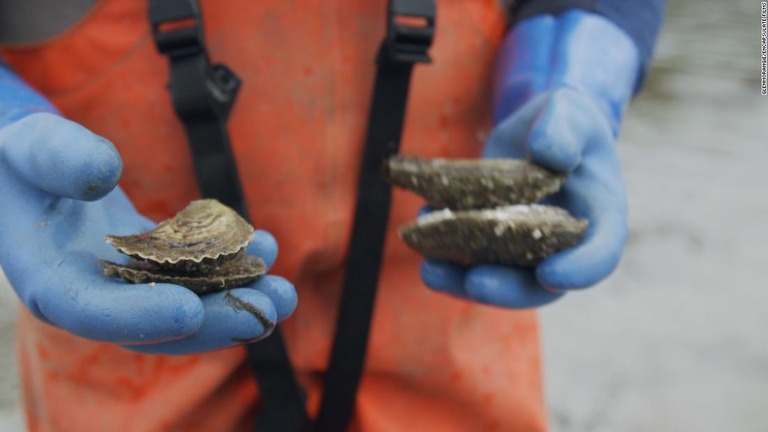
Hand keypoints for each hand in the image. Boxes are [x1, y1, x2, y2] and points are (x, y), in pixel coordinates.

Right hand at [0, 113, 296, 353]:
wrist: (28, 169)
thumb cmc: (22, 159)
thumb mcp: (29, 146)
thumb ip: (58, 156)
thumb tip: (105, 171)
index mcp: (50, 278)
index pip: (90, 311)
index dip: (139, 316)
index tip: (189, 311)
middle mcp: (93, 293)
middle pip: (154, 324)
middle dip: (216, 320)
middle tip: (270, 307)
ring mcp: (126, 283)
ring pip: (184, 304)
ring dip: (236, 301)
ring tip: (284, 290)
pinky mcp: (152, 266)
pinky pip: (194, 276)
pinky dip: (229, 266)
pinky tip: (265, 246)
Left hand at [420, 10, 638, 307]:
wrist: (533, 134)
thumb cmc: (561, 123)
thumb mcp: (569, 112)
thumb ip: (564, 129)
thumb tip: (549, 154)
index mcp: (597, 217)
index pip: (599, 254)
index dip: (579, 269)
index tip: (552, 275)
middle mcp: (562, 246)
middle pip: (541, 284)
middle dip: (507, 290)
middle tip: (475, 283)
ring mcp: (524, 250)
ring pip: (499, 281)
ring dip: (463, 283)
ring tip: (431, 272)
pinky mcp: (492, 244)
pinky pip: (470, 261)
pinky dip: (445, 257)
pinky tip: (420, 241)